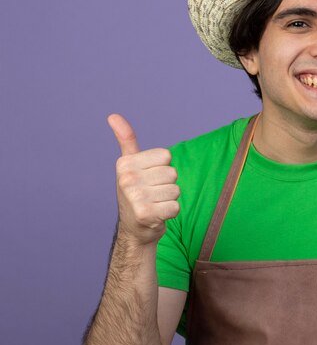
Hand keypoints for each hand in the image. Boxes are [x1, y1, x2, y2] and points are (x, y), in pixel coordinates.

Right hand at [108, 114, 179, 244]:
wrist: (133, 229)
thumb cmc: (135, 192)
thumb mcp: (129, 164)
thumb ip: (126, 139)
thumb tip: (113, 115)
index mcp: (125, 163)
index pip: (166, 156)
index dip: (162, 167)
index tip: (148, 178)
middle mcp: (127, 179)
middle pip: (172, 173)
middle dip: (166, 185)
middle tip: (151, 194)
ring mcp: (136, 197)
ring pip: (175, 190)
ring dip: (168, 200)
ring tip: (154, 204)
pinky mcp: (146, 214)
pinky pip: (176, 207)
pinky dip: (170, 213)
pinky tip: (157, 216)